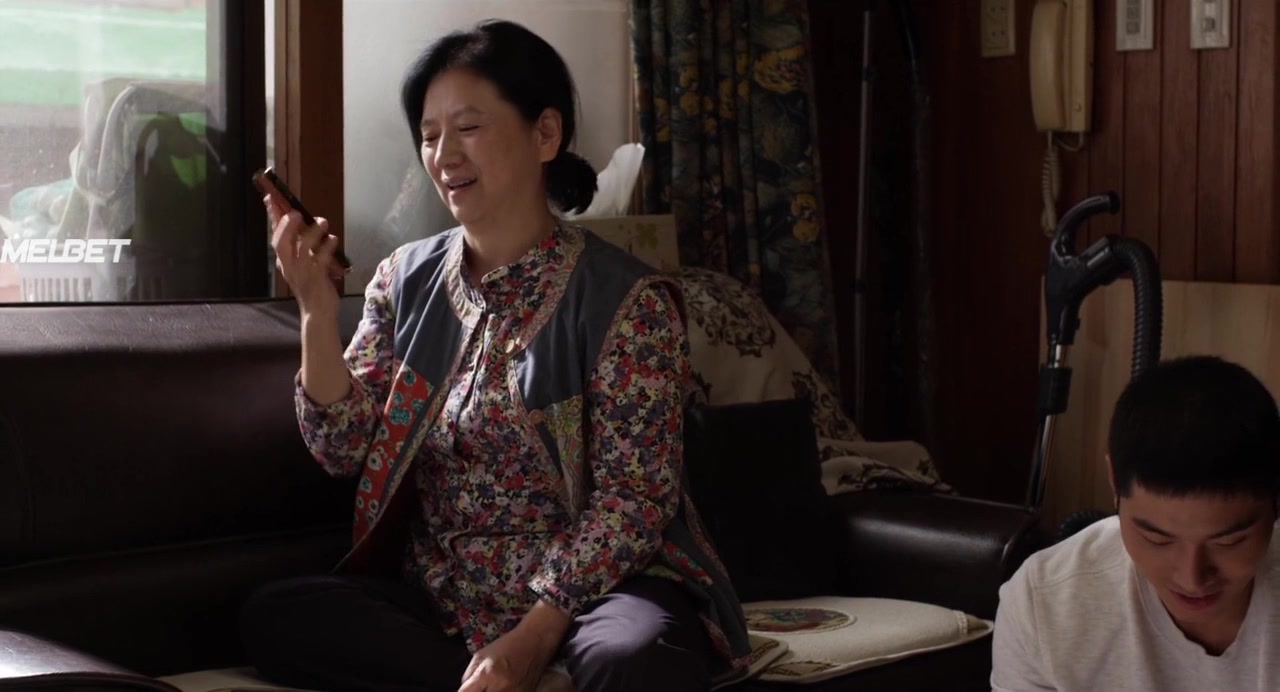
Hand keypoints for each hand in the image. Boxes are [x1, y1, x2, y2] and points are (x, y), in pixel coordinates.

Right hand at [264, 191, 341, 317]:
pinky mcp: (316, 278)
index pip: (275, 236)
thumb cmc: (313, 287)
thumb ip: (303, 247)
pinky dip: (327, 247)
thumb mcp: (305, 265)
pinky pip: (321, 259)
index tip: (270, 199)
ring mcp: (302, 273)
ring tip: (323, 221)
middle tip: (295, 212)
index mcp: (284, 262)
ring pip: (302, 248)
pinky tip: (333, 239)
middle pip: (280, 242)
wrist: (318, 313)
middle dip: (286, 225)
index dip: (273, 217)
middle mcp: (289, 266)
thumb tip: (306, 224)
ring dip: (312, 232)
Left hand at [458, 601, 570, 691]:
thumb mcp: (481, 656)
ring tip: (492, 685)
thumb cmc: (506, 646)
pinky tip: (502, 687)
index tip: (466, 690)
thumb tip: (464, 691)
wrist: (535, 642)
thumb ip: (469, 677)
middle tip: (481, 686)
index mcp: (487, 675)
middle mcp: (500, 688)